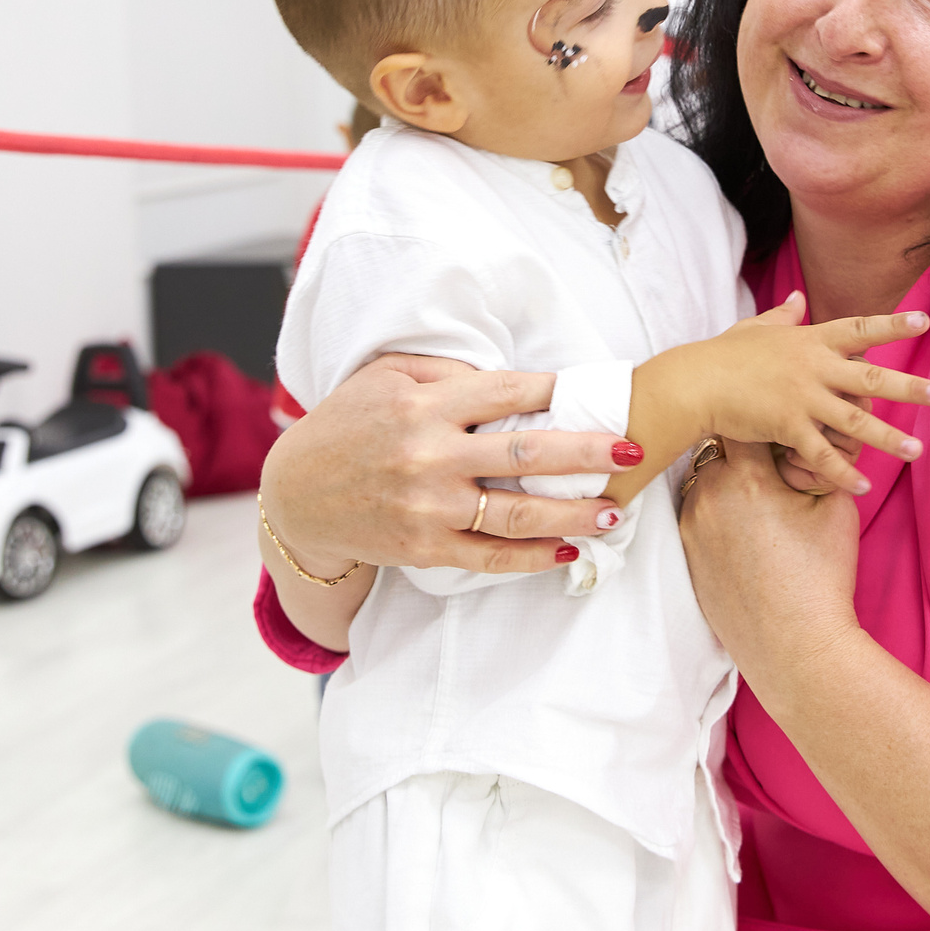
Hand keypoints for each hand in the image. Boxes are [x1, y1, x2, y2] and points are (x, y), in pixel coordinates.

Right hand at [258, 354, 625, 576]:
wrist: (296, 499)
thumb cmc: (348, 427)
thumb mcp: (384, 379)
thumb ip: (444, 372)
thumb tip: (509, 379)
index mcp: (424, 406)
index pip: (506, 392)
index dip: (557, 391)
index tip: (597, 391)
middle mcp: (429, 457)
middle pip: (526, 453)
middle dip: (587, 452)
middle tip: (633, 448)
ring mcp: (428, 508)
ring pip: (517, 513)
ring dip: (573, 514)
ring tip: (614, 512)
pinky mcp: (424, 549)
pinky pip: (489, 557)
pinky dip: (532, 558)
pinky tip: (567, 552)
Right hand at [660, 294, 929, 495]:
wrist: (694, 383)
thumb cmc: (723, 354)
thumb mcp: (756, 328)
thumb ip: (784, 316)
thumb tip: (799, 297)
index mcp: (810, 340)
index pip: (859, 329)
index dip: (893, 325)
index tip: (925, 321)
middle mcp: (813, 368)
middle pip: (871, 379)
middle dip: (910, 388)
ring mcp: (801, 399)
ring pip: (854, 421)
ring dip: (888, 437)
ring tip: (917, 451)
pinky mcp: (786, 428)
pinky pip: (821, 455)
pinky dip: (842, 472)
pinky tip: (863, 487)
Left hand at [679, 438, 865, 677]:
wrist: (795, 645)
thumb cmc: (820, 578)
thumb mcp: (836, 508)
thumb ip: (821, 462)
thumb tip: (811, 442)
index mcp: (747, 477)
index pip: (746, 420)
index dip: (766, 418)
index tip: (779, 423)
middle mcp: (709, 494)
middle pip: (720, 446)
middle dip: (746, 448)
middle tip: (774, 461)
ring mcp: (691, 524)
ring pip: (706, 478)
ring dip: (730, 478)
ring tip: (763, 502)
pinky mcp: (686, 551)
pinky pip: (699, 511)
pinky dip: (720, 509)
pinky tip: (748, 530)